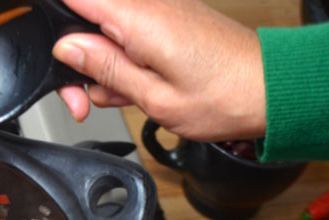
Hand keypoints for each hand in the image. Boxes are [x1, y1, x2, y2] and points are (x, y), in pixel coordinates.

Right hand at [52, 0, 265, 141]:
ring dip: (102, 66)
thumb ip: (104, 68)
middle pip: (85, 18)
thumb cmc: (225, 95)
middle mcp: (148, 4)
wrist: (272, 89)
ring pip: (105, 31)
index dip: (56, 27)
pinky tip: (137, 87)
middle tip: (82, 100)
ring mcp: (160, 9)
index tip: (57, 61)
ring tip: (121, 96)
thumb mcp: (153, 95)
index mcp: (139, 18)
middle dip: (75, 60)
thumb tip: (66, 47)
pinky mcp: (169, 19)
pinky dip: (125, 62)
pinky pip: (129, 35)